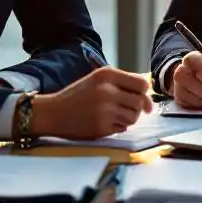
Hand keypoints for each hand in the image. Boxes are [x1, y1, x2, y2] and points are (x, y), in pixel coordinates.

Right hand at [29, 67, 152, 139]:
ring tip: (113, 115)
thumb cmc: (77, 96)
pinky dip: (118, 127)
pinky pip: (123, 128)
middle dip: (136, 107)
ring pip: (134, 116)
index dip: (143, 93)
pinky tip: (105, 122)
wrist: (53, 113)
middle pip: (140, 101)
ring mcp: (105, 109)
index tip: (140, 99)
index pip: (141, 84)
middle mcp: (107, 90)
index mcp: (107, 75)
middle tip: (124, 109)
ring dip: (128, 118)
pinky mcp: (102, 126)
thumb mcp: (97, 80)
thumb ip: (121, 84)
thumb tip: (148, 100)